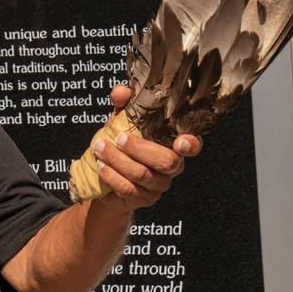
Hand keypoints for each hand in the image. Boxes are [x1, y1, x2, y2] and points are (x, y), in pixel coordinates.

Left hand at [92, 85, 201, 212]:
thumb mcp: (121, 120)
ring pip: (143, 175)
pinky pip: (129, 189)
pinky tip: (101, 166)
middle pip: (166, 161)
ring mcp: (160, 185)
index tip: (180, 142)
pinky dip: (112, 176)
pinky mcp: (144, 199)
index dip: (191, 145)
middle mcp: (173, 166)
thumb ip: (123, 104)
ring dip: (118, 161)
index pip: (192, 145)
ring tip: (100, 149)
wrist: (104, 175)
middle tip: (119, 138)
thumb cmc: (121, 144)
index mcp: (173, 144)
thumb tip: (121, 92)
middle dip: (140, 149)